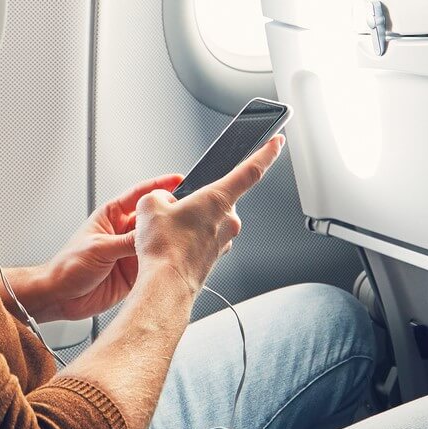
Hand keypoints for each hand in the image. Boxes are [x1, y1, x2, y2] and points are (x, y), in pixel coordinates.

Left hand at [38, 173, 185, 320]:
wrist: (61, 297)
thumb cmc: (67, 267)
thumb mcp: (99, 248)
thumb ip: (127, 241)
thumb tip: (151, 234)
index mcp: (111, 217)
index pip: (138, 195)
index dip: (158, 185)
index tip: (178, 179)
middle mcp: (123, 232)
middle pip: (152, 218)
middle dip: (169, 215)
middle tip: (186, 213)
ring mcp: (131, 251)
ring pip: (157, 241)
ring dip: (168, 241)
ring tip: (182, 239)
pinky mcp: (137, 270)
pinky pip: (156, 262)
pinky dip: (165, 262)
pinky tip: (172, 260)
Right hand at [134, 135, 284, 294]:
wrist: (167, 285)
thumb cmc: (165, 250)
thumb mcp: (149, 206)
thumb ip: (160, 195)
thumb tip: (165, 202)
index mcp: (219, 199)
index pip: (251, 170)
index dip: (266, 154)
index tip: (277, 143)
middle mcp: (229, 219)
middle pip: (216, 198)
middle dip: (195, 200)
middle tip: (172, 212)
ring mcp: (225, 240)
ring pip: (208, 220)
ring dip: (190, 221)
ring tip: (168, 234)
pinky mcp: (216, 255)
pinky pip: (203, 238)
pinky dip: (189, 238)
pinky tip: (173, 246)